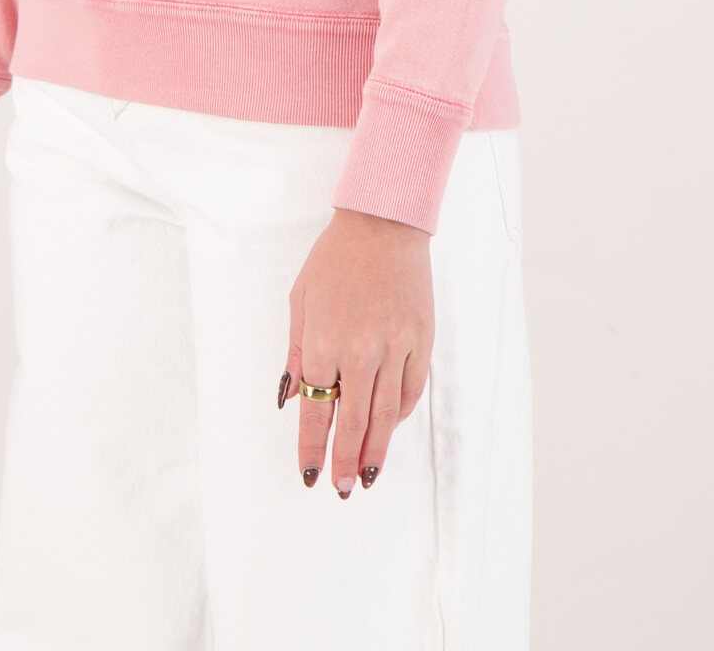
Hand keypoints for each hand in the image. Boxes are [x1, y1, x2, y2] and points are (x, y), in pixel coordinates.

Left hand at [281, 205, 432, 494]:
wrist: (383, 224)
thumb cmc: (335, 259)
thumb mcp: (301, 299)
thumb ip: (297, 352)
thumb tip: (291, 398)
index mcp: (325, 340)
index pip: (317, 410)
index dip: (313, 446)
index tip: (310, 474)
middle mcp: (361, 350)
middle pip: (353, 421)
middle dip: (344, 460)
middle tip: (340, 488)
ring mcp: (396, 346)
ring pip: (386, 415)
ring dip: (375, 450)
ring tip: (365, 477)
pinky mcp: (422, 340)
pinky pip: (411, 390)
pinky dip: (400, 415)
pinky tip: (389, 430)